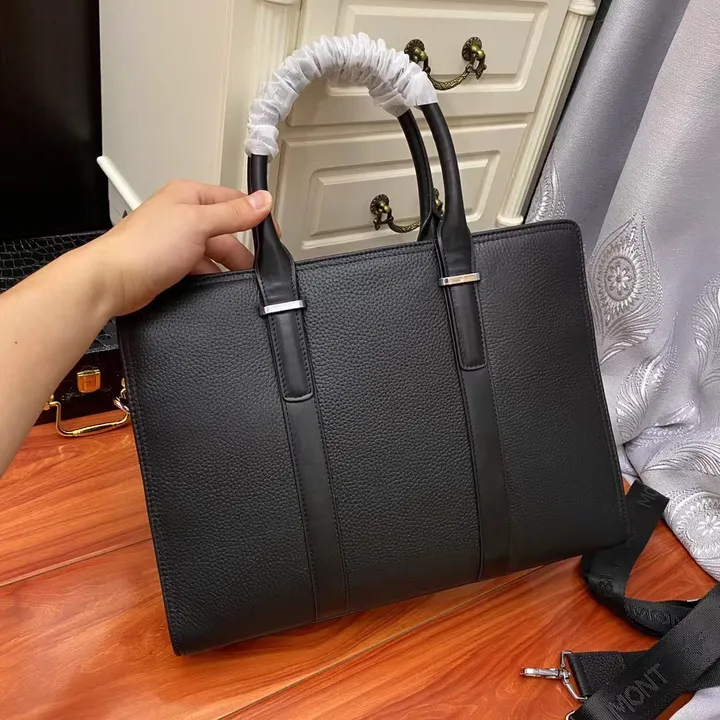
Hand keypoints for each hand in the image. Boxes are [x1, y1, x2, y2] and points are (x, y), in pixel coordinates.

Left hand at [83, 180, 272, 315]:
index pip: (233, 200)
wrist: (111, 282)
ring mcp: (175, 241)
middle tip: (253, 266)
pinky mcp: (171, 265)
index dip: (255, 216)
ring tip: (232, 279)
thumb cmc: (143, 247)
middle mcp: (181, 215)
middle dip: (239, 250)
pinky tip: (212, 286)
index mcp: (188, 195)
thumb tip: (262, 200)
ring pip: (214, 253)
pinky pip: (201, 269)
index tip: (272, 233)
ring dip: (224, 267)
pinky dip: (210, 278)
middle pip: (226, 231)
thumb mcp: (199, 223)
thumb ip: (234, 213)